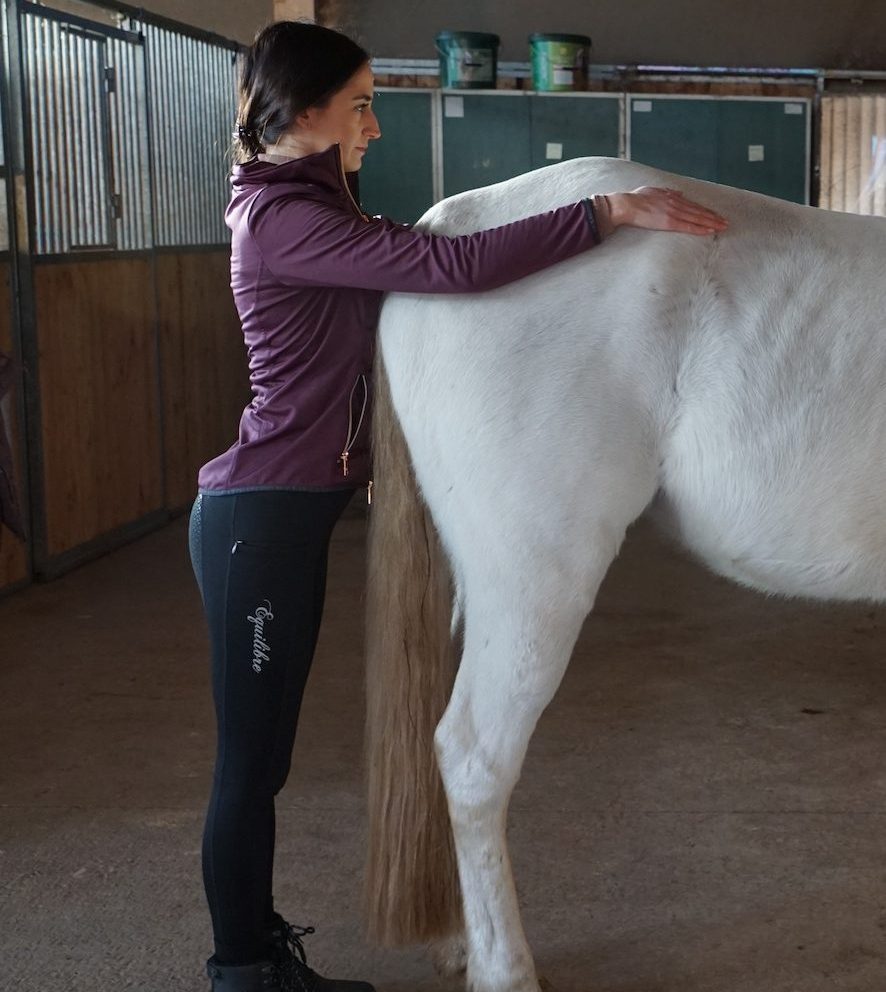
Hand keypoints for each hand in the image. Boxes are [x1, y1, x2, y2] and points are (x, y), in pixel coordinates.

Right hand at [604, 186, 727, 235]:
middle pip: (699, 211)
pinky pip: (688, 226)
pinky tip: (710, 231)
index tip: (715, 214)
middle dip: (713, 217)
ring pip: (697, 218)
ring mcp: (674, 212)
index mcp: (672, 197)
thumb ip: (668, 192)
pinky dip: (700, 228)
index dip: (705, 210)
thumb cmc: (636, 198)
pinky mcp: (669, 222)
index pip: (693, 205)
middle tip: (725, 222)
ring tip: (722, 227)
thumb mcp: (654, 191)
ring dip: (711, 223)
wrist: (627, 204)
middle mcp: (676, 203)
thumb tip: (678, 193)